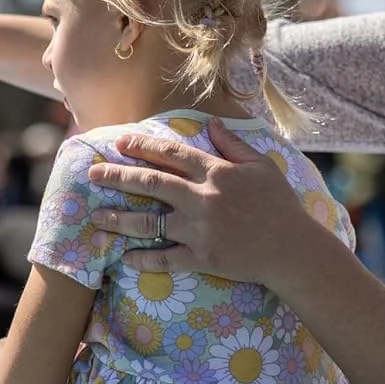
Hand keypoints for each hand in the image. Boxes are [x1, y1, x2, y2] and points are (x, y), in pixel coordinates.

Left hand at [86, 119, 314, 288]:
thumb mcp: (261, 166)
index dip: (143, 146)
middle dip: (117, 177)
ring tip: (96, 217)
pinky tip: (123, 257)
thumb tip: (211, 124)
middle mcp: (203, 199)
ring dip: (119, 219)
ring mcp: (200, 230)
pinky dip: (143, 258)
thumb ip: (233, 145)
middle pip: (151, 184)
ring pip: (150, 223)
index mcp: (217, 172)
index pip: (172, 154)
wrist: (292, 249)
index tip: (119, 142)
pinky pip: (165, 259)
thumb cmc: (279, 205)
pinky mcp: (202, 258)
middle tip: (92, 174)